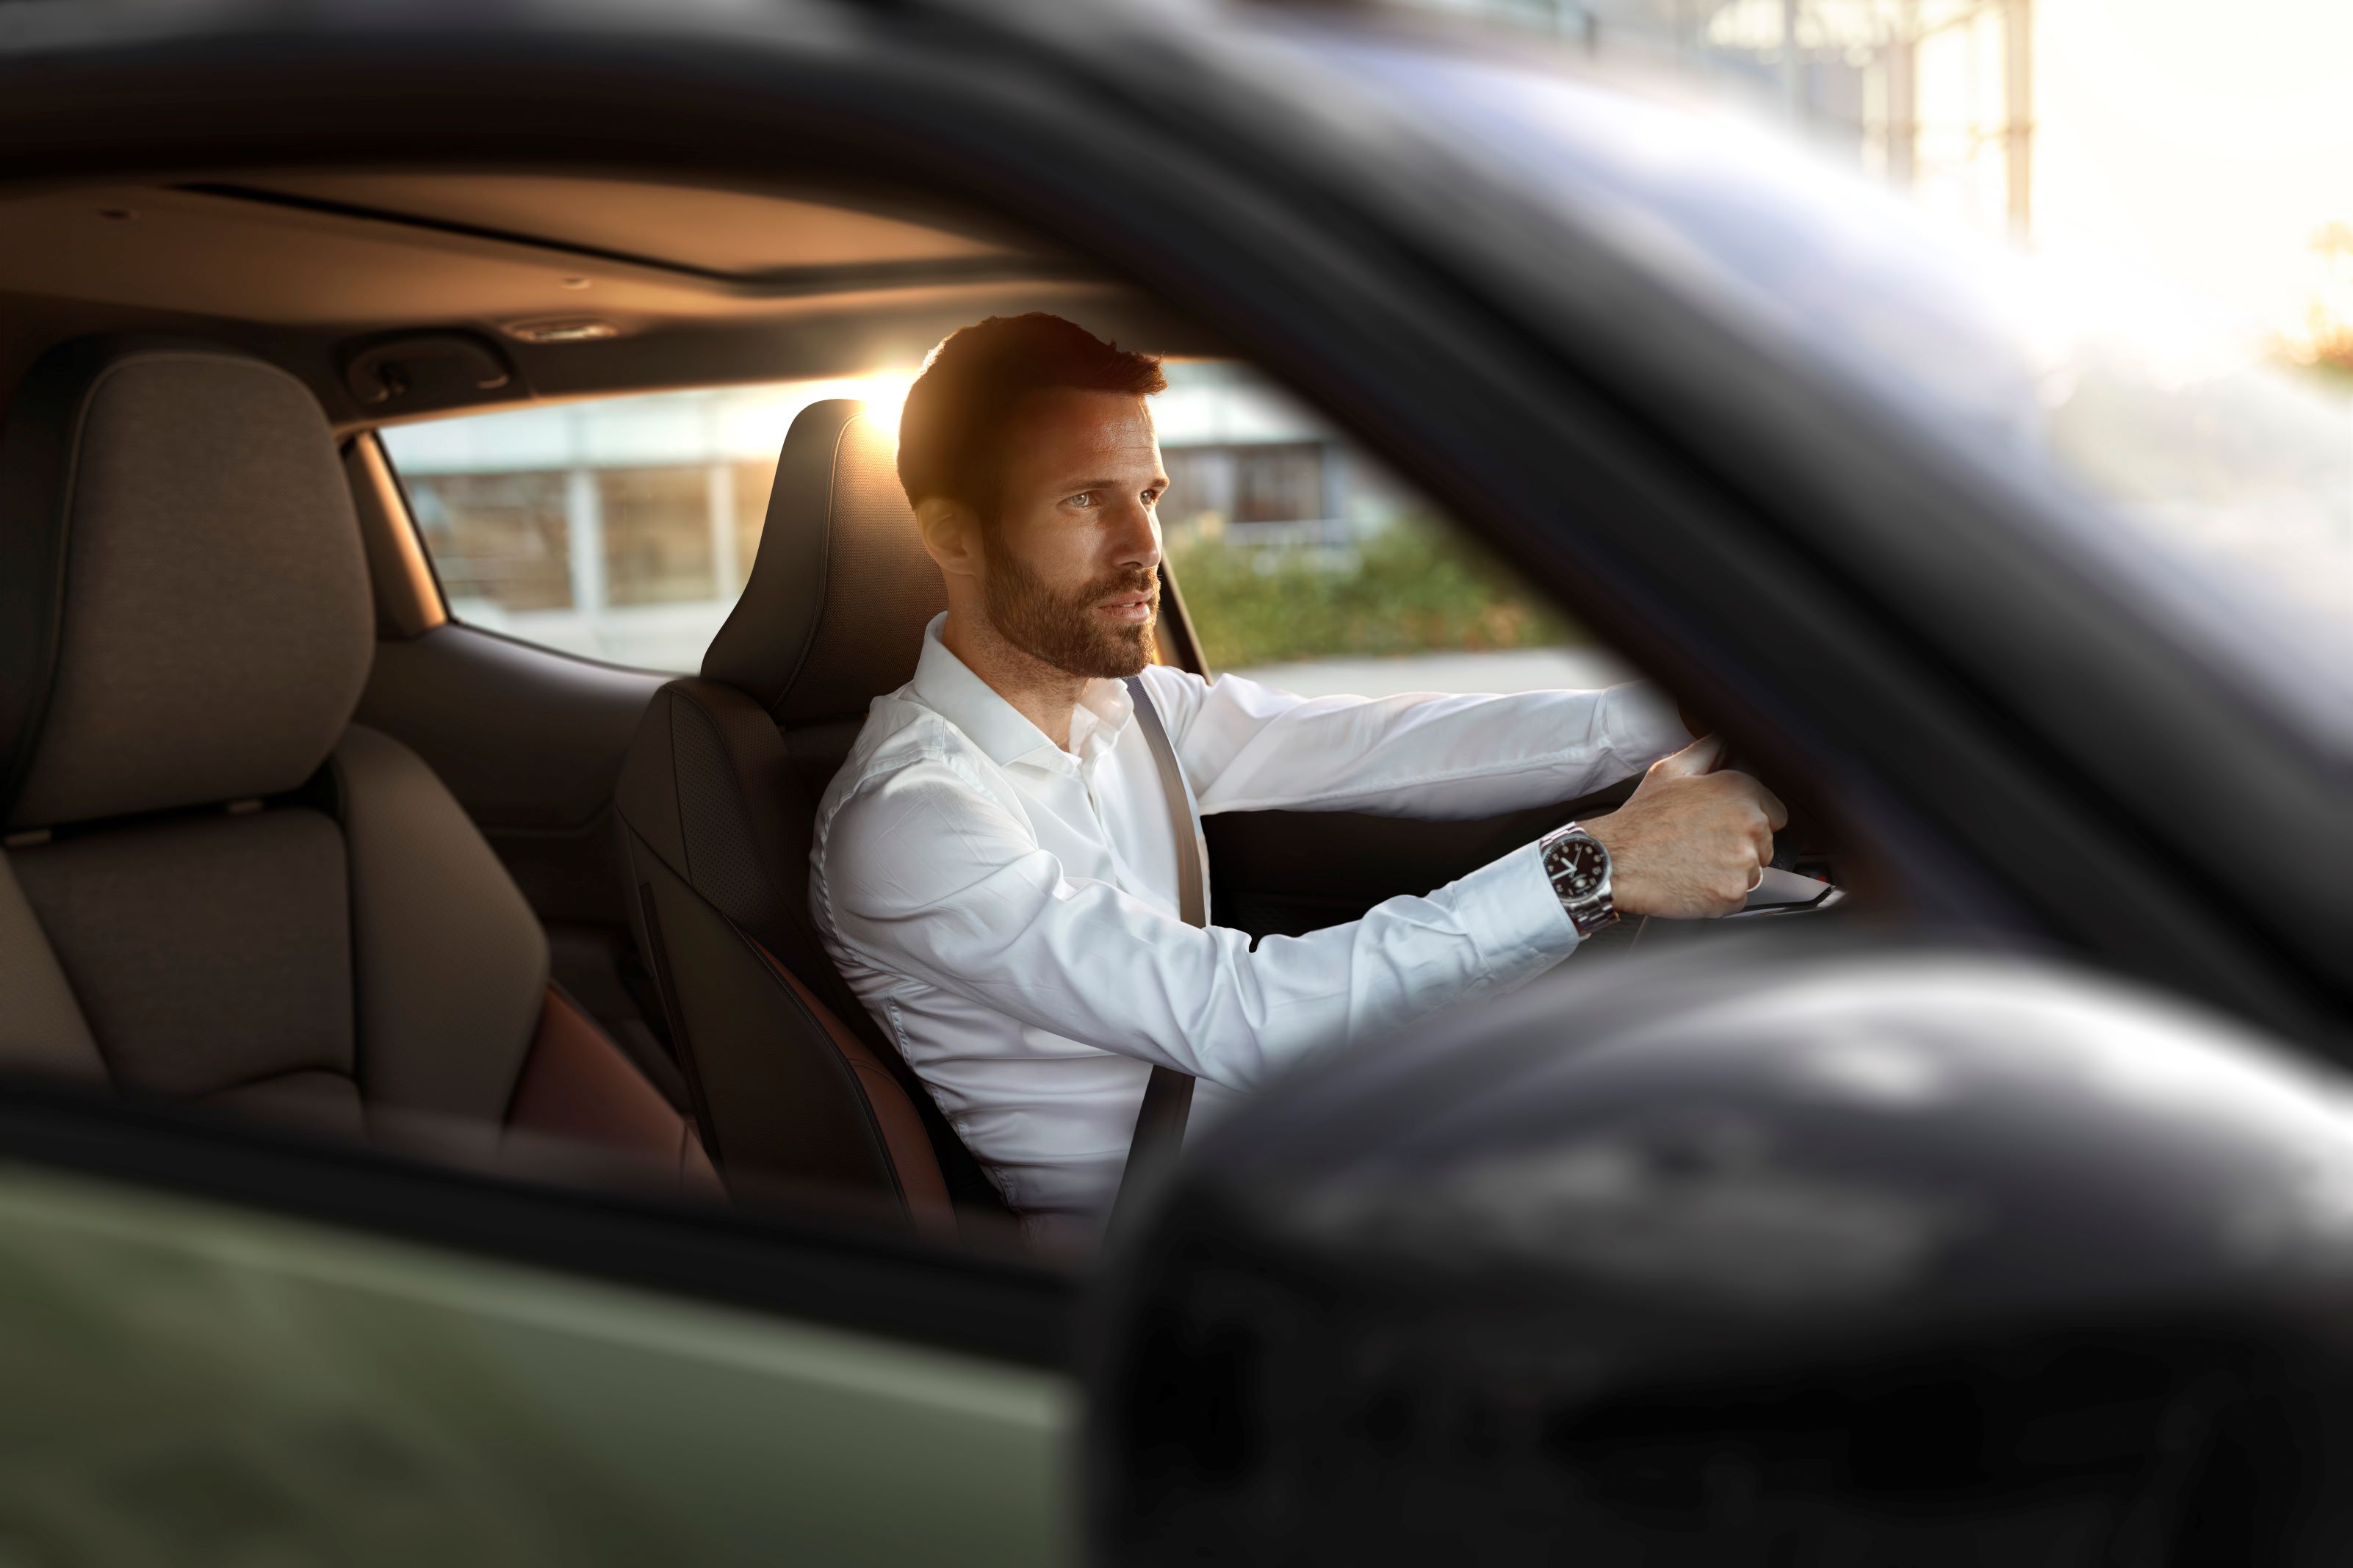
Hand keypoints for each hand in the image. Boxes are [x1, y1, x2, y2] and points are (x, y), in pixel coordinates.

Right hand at [1582, 736, 1786, 918]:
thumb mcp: (1671, 770)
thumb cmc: (1641, 820)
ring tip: (1694, 861)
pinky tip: (1694, 880)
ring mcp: (1743, 862)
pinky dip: (1719, 893)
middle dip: (1740, 846)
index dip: (1748, 820)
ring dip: (1730, 871)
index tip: (1723, 826)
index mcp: (1741, 791)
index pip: (1776, 813)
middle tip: (1701, 844)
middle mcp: (1750, 824)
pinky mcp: (1733, 893)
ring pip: (1753, 872)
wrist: (1616, 861)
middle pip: (1765, 845)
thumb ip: (1709, 750)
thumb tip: (1726, 738)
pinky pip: (1739, 896)